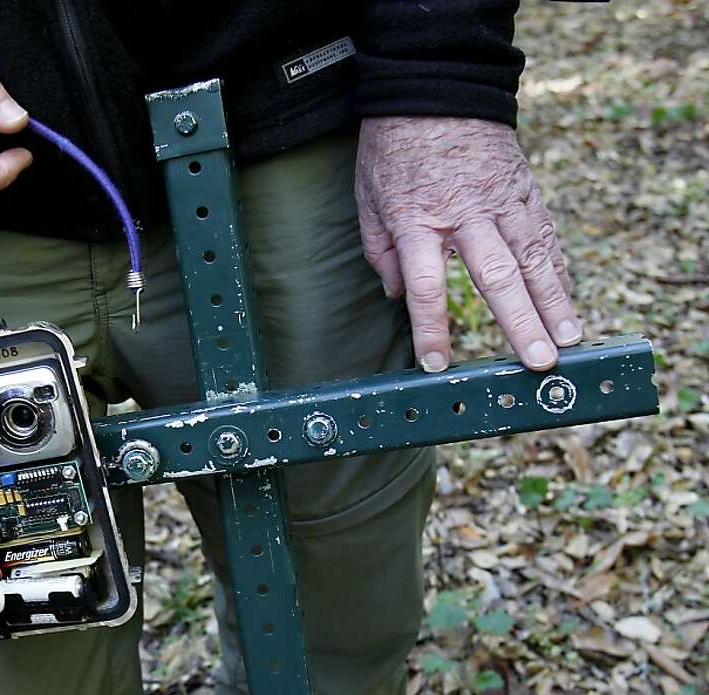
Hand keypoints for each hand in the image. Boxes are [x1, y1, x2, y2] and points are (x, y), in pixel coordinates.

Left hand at [355, 116, 580, 371]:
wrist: (433, 88)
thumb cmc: (392, 149)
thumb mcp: (367, 198)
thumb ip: (379, 250)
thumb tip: (397, 295)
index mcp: (417, 221)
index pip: (427, 286)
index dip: (432, 329)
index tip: (437, 364)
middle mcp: (464, 214)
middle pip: (496, 276)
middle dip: (519, 323)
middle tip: (538, 362)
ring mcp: (500, 200)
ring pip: (533, 257)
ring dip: (553, 302)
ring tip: (569, 341)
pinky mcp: (523, 187)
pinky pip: (544, 233)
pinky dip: (557, 268)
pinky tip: (566, 298)